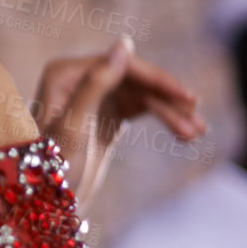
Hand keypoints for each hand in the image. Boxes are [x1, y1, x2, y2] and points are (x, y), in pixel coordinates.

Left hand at [33, 36, 203, 203]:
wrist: (47, 203)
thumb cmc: (53, 166)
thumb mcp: (75, 125)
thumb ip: (96, 83)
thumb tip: (125, 44)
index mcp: (65, 73)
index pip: (121, 65)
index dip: (157, 80)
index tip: (189, 99)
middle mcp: (78, 78)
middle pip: (135, 78)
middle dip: (168, 100)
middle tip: (199, 124)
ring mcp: (93, 95)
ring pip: (142, 94)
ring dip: (171, 112)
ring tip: (197, 133)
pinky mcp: (106, 113)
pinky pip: (141, 107)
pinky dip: (163, 118)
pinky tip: (185, 133)